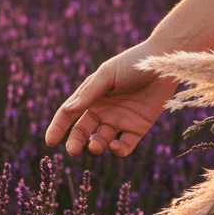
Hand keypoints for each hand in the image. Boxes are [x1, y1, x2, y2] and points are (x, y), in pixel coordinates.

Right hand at [45, 41, 178, 157]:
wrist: (163, 64)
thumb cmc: (132, 64)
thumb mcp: (107, 75)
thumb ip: (89, 93)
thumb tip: (68, 109)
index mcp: (91, 96)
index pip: (69, 114)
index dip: (58, 128)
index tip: (50, 142)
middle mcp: (103, 110)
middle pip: (83, 132)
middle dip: (76, 143)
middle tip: (73, 150)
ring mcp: (120, 121)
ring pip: (101, 142)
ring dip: (95, 147)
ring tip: (96, 145)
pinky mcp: (138, 129)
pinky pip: (124, 146)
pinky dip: (117, 150)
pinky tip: (114, 145)